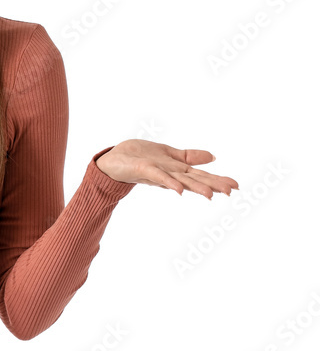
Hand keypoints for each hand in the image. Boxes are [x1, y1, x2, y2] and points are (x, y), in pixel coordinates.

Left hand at [95, 139, 237, 199]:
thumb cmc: (140, 157)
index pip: (201, 175)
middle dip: (212, 185)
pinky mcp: (144, 170)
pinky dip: (169, 182)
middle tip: (232, 192)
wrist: (112, 160)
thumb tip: (214, 157)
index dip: (218, 180)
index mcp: (177, 170)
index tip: (237, 186)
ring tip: (211, 195)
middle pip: (194, 180)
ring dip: (195, 187)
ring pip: (180, 180)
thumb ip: (190, 157)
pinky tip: (179, 189)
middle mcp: (170, 175)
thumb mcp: (169, 154)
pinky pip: (158, 177)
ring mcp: (158, 173)